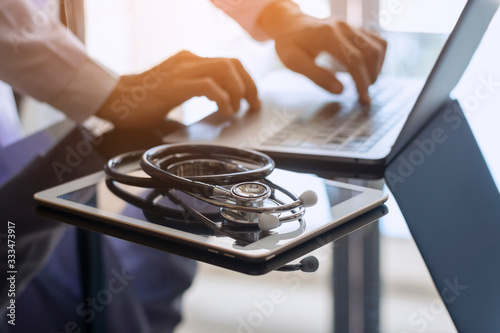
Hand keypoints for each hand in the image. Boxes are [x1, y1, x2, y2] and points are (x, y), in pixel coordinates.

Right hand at [96, 51, 259, 127]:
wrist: (115, 100)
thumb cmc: (144, 100)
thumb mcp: (177, 89)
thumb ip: (198, 89)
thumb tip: (224, 103)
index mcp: (190, 60)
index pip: (228, 62)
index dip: (246, 79)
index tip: (252, 97)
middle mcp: (188, 60)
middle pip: (232, 63)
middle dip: (248, 85)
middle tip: (252, 104)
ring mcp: (182, 70)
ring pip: (224, 70)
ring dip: (238, 91)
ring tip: (238, 108)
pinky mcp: (175, 85)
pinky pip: (208, 86)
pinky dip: (223, 99)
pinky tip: (224, 111)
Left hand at [258, 2, 386, 103]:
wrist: (290, 24)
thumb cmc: (290, 44)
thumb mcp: (293, 62)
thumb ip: (316, 76)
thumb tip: (341, 91)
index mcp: (327, 35)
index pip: (353, 59)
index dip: (361, 80)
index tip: (363, 97)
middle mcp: (342, 27)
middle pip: (369, 52)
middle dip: (370, 77)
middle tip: (363, 96)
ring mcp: (351, 26)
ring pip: (377, 45)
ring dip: (376, 68)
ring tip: (366, 84)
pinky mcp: (355, 28)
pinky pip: (376, 41)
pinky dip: (377, 58)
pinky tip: (367, 70)